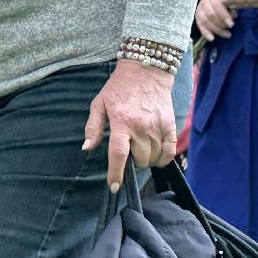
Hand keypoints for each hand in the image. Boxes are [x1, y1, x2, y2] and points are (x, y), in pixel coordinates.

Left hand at [84, 59, 177, 189]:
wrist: (146, 71)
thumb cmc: (118, 88)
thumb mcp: (99, 104)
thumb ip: (93, 127)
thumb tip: (87, 148)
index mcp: (121, 122)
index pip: (119, 154)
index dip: (116, 174)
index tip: (114, 187)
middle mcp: (141, 126)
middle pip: (139, 159)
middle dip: (132, 162)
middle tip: (128, 150)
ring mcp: (158, 126)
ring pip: (153, 158)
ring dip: (146, 160)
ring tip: (139, 148)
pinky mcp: (170, 125)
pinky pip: (169, 152)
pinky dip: (162, 158)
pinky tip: (155, 155)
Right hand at [194, 0, 237, 41]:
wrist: (210, 0)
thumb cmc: (223, 1)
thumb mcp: (228, 1)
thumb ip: (232, 7)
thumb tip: (234, 15)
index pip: (217, 6)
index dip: (224, 16)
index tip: (232, 25)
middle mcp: (204, 3)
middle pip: (211, 15)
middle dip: (221, 24)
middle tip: (229, 30)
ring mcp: (199, 11)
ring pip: (205, 22)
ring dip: (216, 30)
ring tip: (227, 35)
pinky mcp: (197, 19)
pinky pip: (200, 27)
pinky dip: (206, 33)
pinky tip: (212, 39)